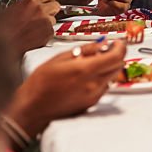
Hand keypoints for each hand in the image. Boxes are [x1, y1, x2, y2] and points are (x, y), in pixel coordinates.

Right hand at [2, 0, 59, 53]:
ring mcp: (46, 21)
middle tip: (44, 16)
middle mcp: (40, 9)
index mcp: (30, 1)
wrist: (2, 43)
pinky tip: (34, 36)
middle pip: (56, 5)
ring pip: (53, 19)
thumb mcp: (12, 9)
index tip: (47, 4)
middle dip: (51, 10)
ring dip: (47, 23)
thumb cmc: (2, 28)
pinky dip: (45, 33)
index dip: (48, 1)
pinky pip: (51, 31)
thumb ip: (25, 5)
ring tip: (35, 28)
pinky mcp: (49, 33)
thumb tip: (30, 6)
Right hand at [7, 40, 127, 135]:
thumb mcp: (59, 59)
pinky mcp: (91, 103)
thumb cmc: (39, 84)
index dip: (120, 47)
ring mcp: (94, 95)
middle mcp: (93, 84)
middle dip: (117, 55)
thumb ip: (84, 50)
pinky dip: (102, 78)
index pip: (116, 56)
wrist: (32, 109)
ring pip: (113, 77)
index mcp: (85, 70)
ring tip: (94, 61)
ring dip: (109, 67)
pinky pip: (104, 87)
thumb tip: (101, 43)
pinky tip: (88, 75)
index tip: (117, 42)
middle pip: (118, 66)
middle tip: (108, 49)